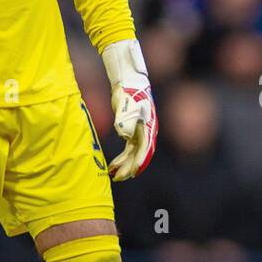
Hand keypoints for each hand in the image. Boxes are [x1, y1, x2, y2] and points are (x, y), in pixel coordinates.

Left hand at [101, 39, 157, 179]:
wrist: (131, 82)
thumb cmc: (130, 93)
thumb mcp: (127, 106)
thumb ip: (126, 120)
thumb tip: (125, 136)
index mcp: (149, 128)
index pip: (145, 149)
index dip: (139, 162)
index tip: (132, 172)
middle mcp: (147, 133)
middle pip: (139, 155)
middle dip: (129, 168)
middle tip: (118, 178)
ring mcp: (140, 133)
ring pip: (133, 154)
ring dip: (124, 165)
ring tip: (113, 175)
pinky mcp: (132, 132)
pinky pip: (128, 150)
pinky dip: (121, 158)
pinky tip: (112, 166)